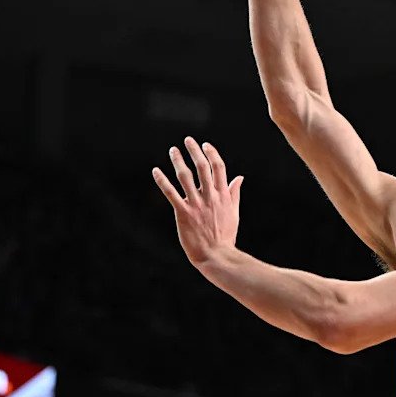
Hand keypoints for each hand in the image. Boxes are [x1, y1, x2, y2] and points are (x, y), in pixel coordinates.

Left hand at [152, 137, 244, 266]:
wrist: (216, 256)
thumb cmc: (225, 236)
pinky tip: (156, 171)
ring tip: (173, 150)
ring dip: (178, 161)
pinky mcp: (183, 214)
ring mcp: (196, 205)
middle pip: (202, 167)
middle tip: (188, 140)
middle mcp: (210, 197)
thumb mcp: (234, 212)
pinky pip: (171, 194)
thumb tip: (239, 177)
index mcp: (223, 195)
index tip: (205, 145)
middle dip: (195, 151)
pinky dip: (162, 181)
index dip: (212, 154)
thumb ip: (234, 193)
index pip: (218, 168)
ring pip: (186, 177)